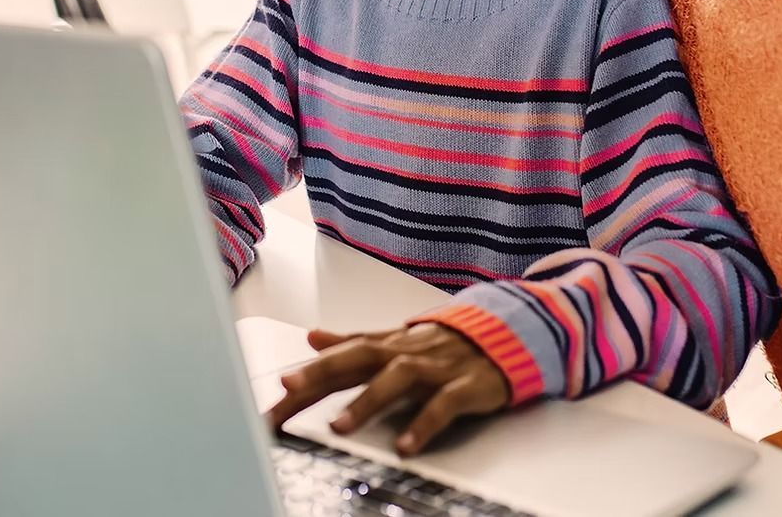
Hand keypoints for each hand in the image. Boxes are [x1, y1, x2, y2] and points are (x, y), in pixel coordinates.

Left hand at [264, 323, 509, 454]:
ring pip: (396, 380)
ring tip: (339, 427)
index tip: (275, 390)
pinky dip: (423, 425)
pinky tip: (405, 447)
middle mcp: (404, 353)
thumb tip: (312, 336)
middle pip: (357, 359)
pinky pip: (442, 406)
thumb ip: (354, 342)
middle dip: (321, 373)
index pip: (337, 359)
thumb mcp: (396, 342)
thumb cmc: (443, 344)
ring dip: (367, 402)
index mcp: (385, 346)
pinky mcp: (464, 386)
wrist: (506, 335)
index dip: (305, 373)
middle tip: (289, 391)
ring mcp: (435, 368)